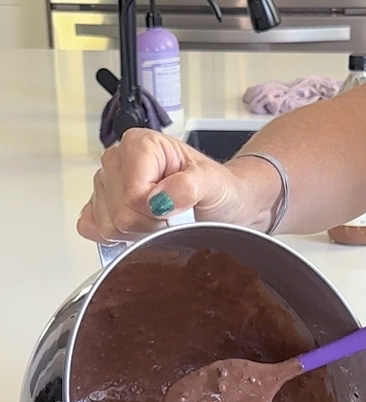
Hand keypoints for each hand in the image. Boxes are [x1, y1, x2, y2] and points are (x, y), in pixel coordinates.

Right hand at [76, 129, 277, 241]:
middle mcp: (117, 160)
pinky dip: (118, 238)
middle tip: (172, 217)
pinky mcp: (99, 205)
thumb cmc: (215, 189)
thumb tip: (161, 198)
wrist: (218, 203)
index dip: (156, 213)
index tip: (176, 211)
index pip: (132, 194)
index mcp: (139, 145)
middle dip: (149, 225)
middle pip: (120, 213)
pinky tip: (140, 228)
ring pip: (108, 226)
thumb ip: (189, 187)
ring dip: (137, 233)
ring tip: (160, 221)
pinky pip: (92, 228)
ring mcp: (104, 183)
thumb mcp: (213, 184)